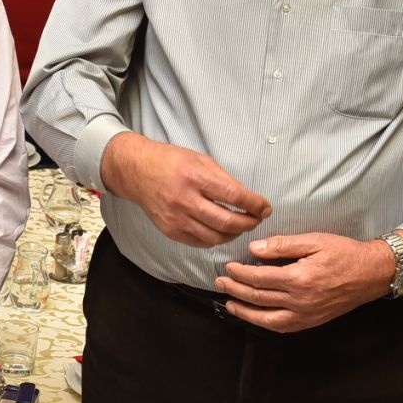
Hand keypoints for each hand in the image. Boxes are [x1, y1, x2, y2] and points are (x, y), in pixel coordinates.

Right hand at [101, 133, 270, 246]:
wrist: (136, 171)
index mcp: (195, 176)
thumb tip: (248, 199)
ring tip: (240, 226)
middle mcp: (185, 199)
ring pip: (216, 237)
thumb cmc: (170, 161)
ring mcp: (176, 218)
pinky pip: (201, 242)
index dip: (255, 205)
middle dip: (249, 223)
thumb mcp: (200, 159)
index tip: (265, 208)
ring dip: (234, 234)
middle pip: (227, 221)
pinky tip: (221, 231)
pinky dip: (216, 239)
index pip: (234, 196)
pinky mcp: (170, 230)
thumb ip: (223, 180)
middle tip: (257, 219)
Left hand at [214, 231, 402, 331]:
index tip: (228, 267)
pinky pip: (282, 327)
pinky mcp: (311, 321)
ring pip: (266, 318)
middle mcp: (301, 301)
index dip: (239, 273)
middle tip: (219, 283)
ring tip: (229, 302)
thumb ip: (282, 245)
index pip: (259, 278)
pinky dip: (264, 323)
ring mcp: (306, 315)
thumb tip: (253, 248)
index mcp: (300, 278)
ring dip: (244, 311)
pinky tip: (254, 316)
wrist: (372, 273)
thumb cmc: (344, 253)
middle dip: (235, 290)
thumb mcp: (314, 241)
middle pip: (258, 297)